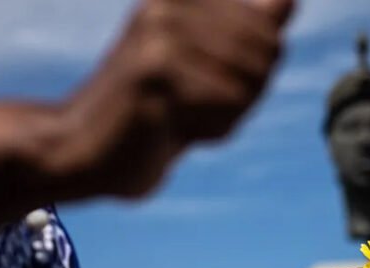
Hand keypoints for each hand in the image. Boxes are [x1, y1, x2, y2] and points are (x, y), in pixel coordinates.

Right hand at [60, 0, 293, 196]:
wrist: (78, 151)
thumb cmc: (149, 113)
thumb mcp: (200, 64)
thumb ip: (244, 32)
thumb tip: (291, 1)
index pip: (271, 20)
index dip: (257, 66)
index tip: (206, 83)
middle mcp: (170, 3)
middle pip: (268, 52)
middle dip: (245, 93)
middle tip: (194, 106)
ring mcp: (162, 32)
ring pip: (251, 79)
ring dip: (227, 114)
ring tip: (179, 115)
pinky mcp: (157, 68)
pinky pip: (229, 103)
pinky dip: (212, 129)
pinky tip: (172, 128)